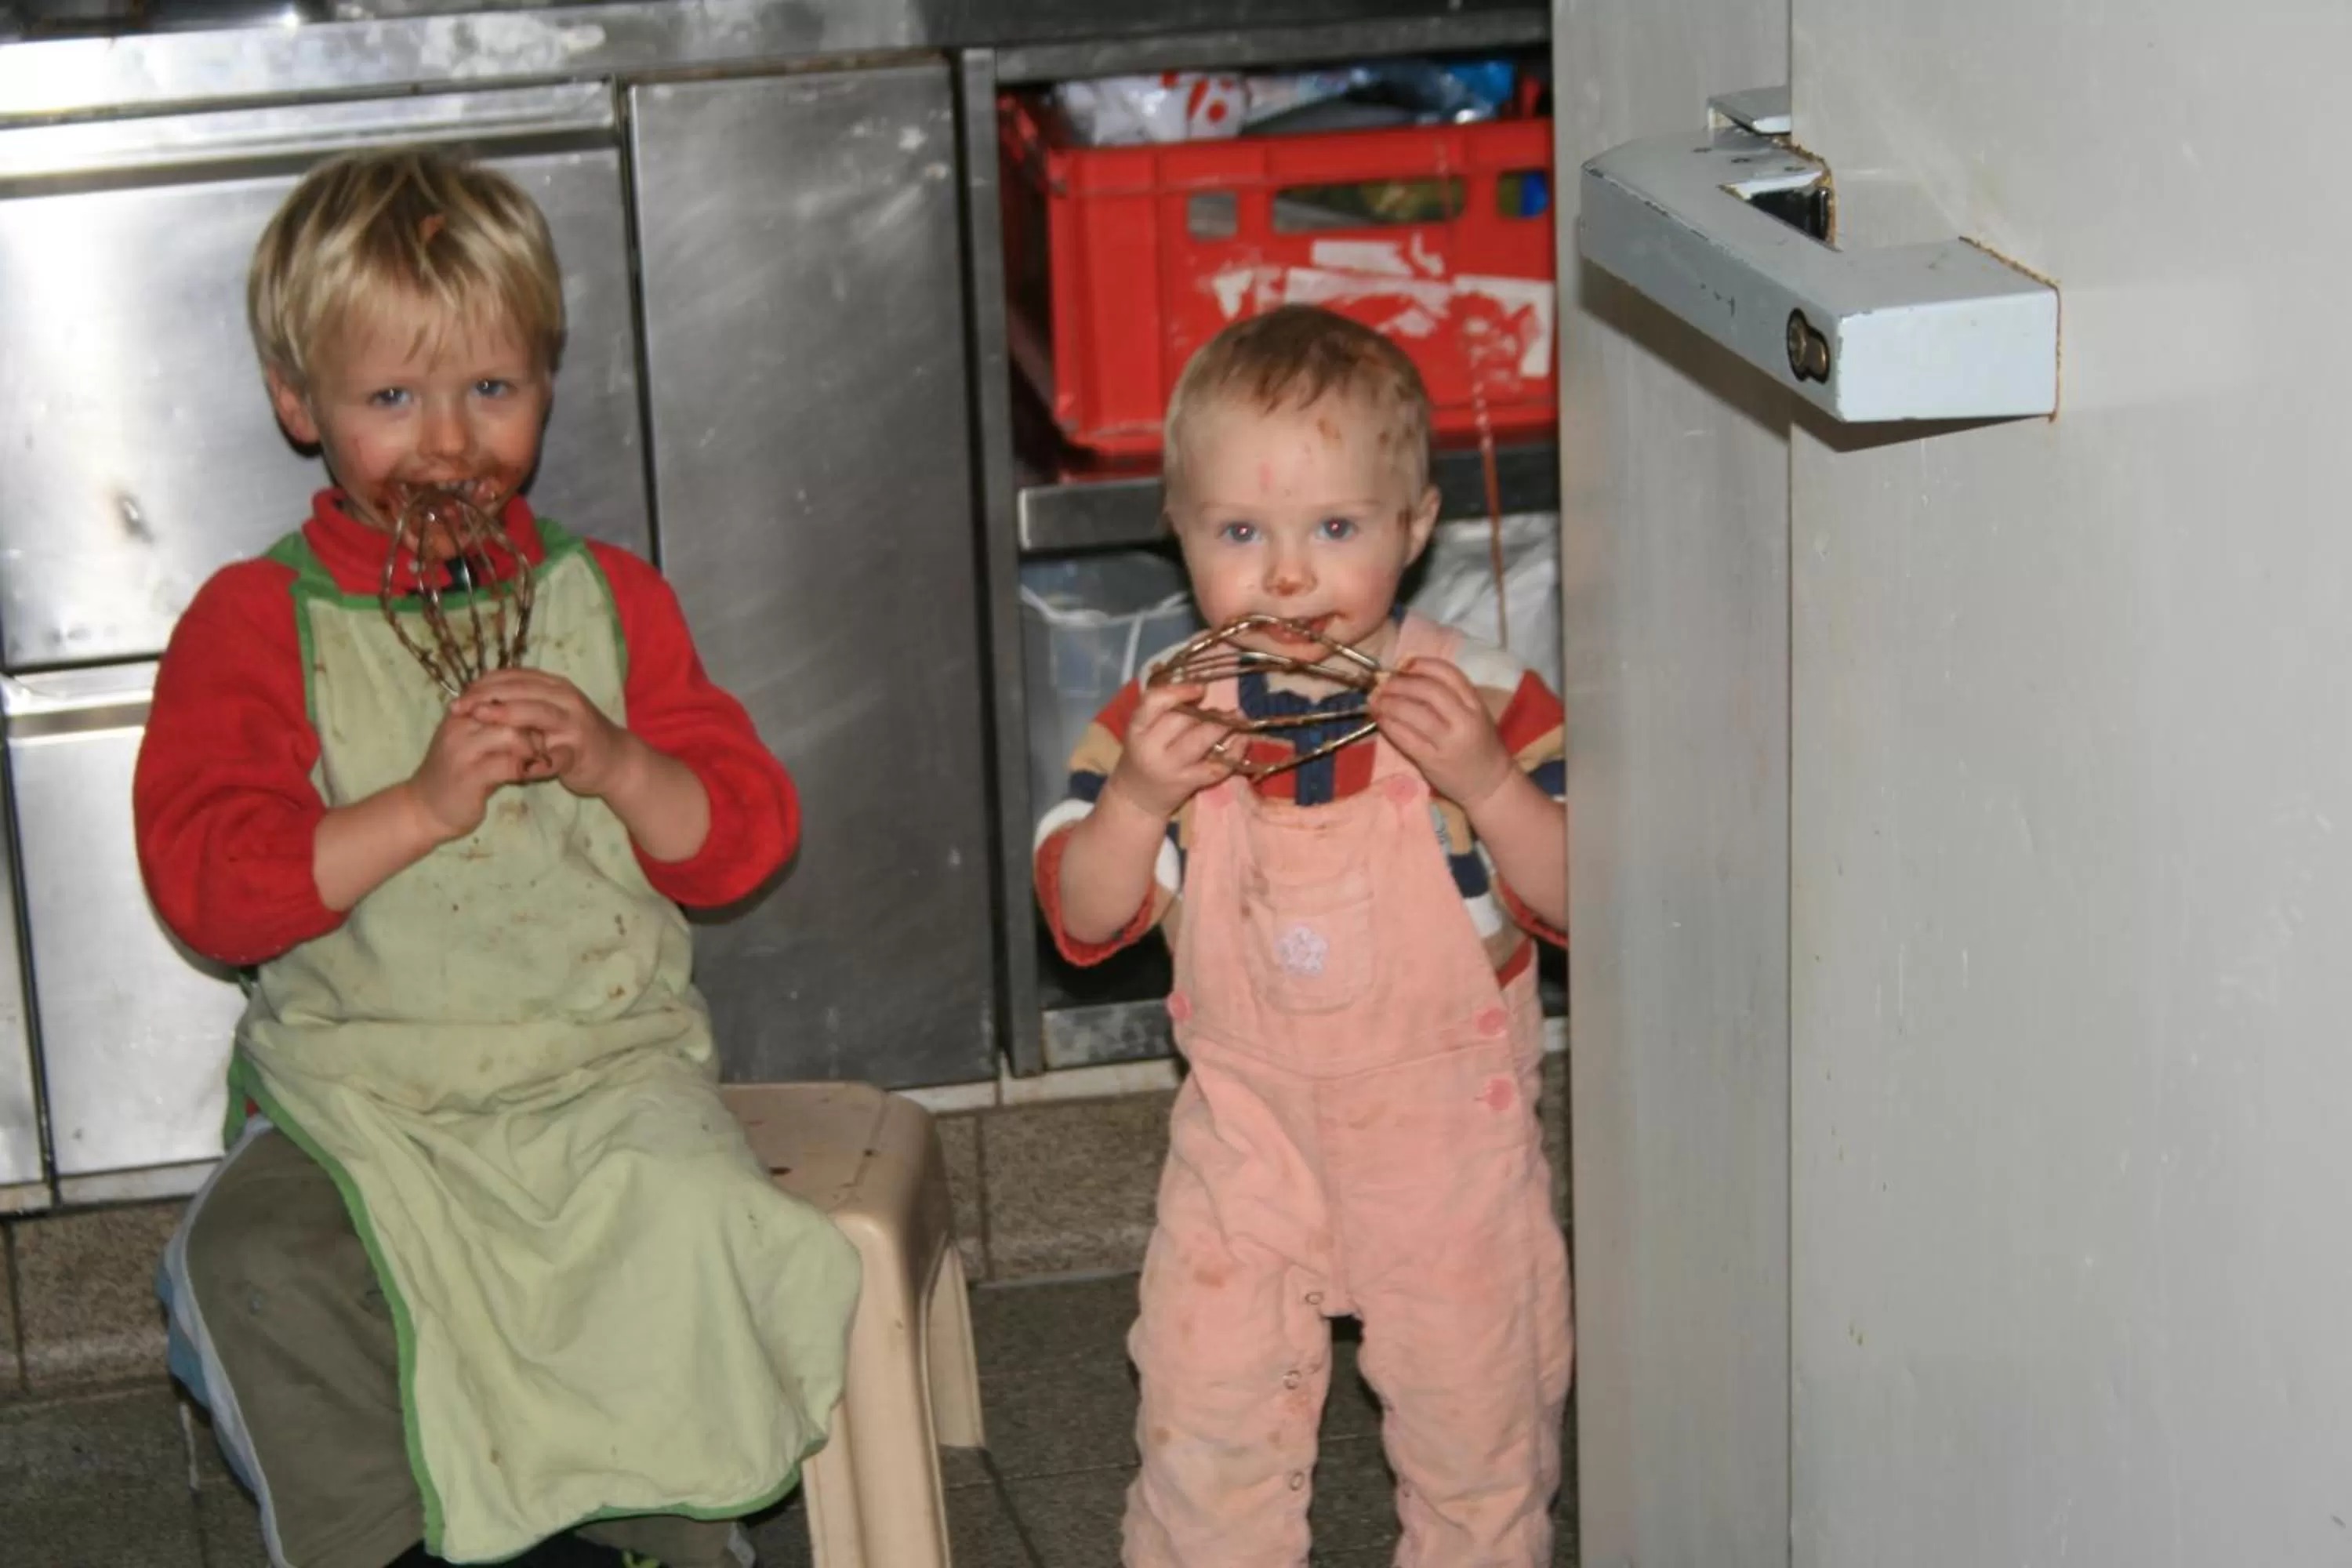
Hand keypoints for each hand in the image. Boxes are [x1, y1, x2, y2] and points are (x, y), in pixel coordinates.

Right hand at [409, 704, 548, 840]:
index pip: (500, 690)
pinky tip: (527, 775)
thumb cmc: (457, 772)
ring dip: (532, 746)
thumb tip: (535, 709)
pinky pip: (508, 765)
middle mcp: (459, 725)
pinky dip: (525, 768)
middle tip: (545, 741)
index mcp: (461, 711)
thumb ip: (498, 723)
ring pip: (510, 734)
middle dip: (534, 723)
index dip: (527, 702)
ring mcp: (462, 751)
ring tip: (536, 758)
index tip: (541, 717)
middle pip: (509, 709)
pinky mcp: (470, 777)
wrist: (426, 807)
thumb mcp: (475, 741)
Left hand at [453, 669, 632, 799]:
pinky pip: (557, 755)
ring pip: (539, 713)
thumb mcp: (545, 711)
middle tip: (460, 708)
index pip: (513, 677)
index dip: (483, 685)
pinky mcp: (581, 750)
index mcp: (553, 686)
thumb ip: (519, 701)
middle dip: (488, 697)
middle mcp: (565, 698)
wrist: (614, 759)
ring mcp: (575, 722)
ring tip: (481, 722)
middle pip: (521, 690)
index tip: (457, 698)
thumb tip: (476, 696)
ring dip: (508, 716)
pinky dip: (536, 761)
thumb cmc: (572, 735)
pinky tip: (515, 766)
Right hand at [1105, 684, 1237, 819]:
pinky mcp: (1188, 783)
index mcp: (1137, 728)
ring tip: (1240, 718)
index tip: (1201, 688)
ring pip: (1201, 740)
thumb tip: (1197, 681)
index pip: (1154, 701)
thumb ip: (1164, 707)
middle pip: (1182, 720)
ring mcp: (1171, 767)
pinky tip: (1243, 741)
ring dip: (1224, 726)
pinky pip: (1216, 766)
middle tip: (1225, 709)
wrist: (1137, 798)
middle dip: (1208, 711)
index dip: (1180, 690)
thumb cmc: (1144, 754)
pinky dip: (1234, 753)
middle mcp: (1151, 748)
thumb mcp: (1143, 729)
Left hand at [1368, 657, 1514, 808]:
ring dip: (1390, 703)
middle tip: (1383, 684)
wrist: (1490, 785)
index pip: (1449, 673)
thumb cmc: (1479, 746)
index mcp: (1476, 704)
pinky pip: (1406, 738)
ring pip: (1414, 714)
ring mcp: (1448, 742)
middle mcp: (1464, 720)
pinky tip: (1381, 719)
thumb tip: (1408, 676)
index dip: (1422, 664)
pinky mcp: (1432, 761)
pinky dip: (1389, 726)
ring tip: (1376, 700)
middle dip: (1401, 683)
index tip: (1403, 665)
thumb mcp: (1474, 715)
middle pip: (1428, 691)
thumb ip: (1450, 697)